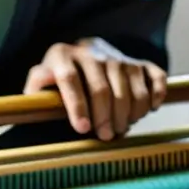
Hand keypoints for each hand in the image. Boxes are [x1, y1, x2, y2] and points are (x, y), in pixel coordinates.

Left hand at [24, 39, 166, 140]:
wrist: (83, 59)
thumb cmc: (58, 81)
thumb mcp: (40, 83)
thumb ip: (36, 90)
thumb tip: (33, 98)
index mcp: (62, 55)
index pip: (69, 79)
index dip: (76, 106)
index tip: (82, 128)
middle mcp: (91, 51)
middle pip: (101, 88)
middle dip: (104, 117)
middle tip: (105, 137)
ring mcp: (118, 56)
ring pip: (130, 88)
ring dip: (129, 113)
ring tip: (121, 128)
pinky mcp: (139, 62)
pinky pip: (155, 77)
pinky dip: (155, 95)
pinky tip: (149, 110)